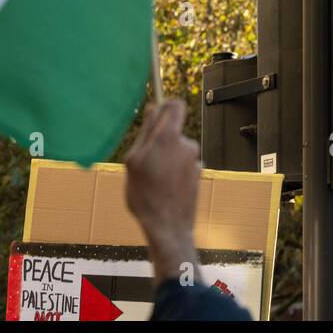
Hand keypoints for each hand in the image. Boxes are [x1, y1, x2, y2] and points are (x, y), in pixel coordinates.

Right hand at [124, 99, 200, 283]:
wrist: (168, 227)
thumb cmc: (145, 194)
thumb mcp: (134, 161)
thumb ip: (145, 132)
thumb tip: (153, 108)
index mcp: (169, 137)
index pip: (176, 105)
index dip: (166, 105)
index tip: (156, 113)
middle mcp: (187, 145)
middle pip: (173, 131)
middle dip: (160, 141)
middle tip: (144, 164)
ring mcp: (195, 160)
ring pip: (176, 150)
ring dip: (166, 159)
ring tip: (153, 181)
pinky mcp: (198, 174)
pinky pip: (183, 165)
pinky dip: (174, 172)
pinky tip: (165, 190)